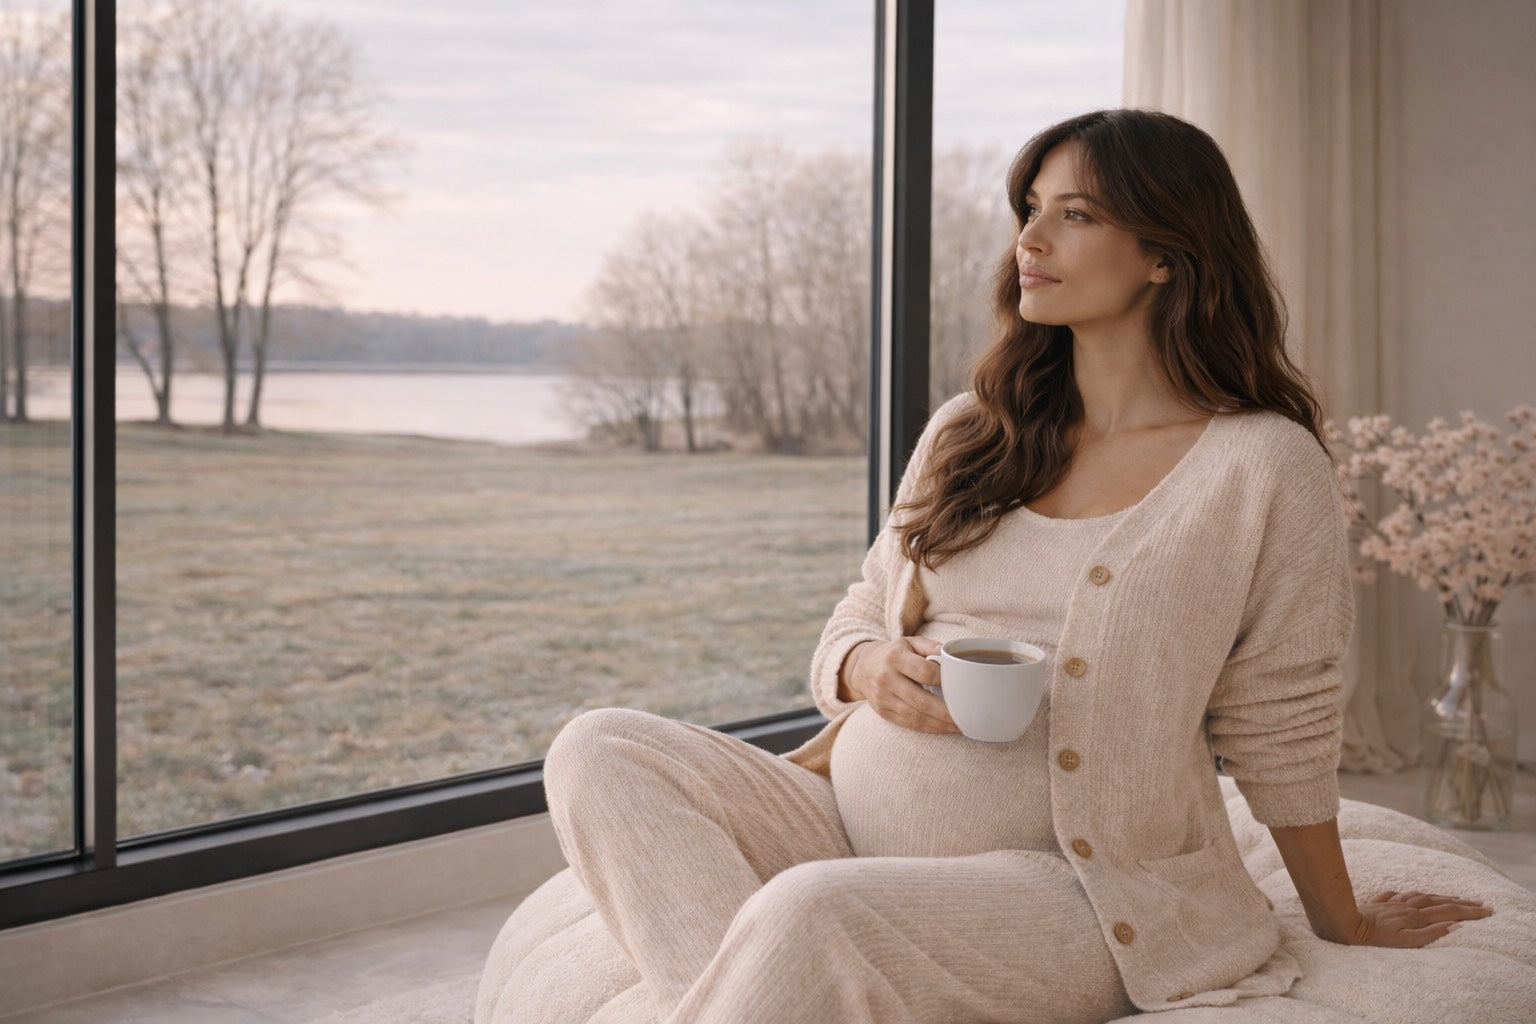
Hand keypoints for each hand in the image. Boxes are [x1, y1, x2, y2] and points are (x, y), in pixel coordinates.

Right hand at [842, 638, 958, 733]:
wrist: (863, 667)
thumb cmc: (895, 653)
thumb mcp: (910, 642)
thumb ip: (932, 647)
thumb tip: (954, 658)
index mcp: (895, 657)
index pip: (925, 672)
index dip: (944, 681)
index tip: (961, 687)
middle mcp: (886, 678)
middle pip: (921, 700)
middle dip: (946, 712)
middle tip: (966, 716)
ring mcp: (882, 698)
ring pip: (915, 716)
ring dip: (940, 724)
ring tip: (959, 726)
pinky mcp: (883, 712)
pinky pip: (908, 724)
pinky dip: (928, 728)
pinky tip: (943, 728)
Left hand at [1349, 890, 1492, 946]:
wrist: (1345, 927)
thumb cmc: (1376, 940)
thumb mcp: (1407, 942)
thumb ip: (1431, 933)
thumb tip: (1455, 925)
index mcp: (1416, 916)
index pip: (1449, 912)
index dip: (1469, 912)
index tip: (1488, 910)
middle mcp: (1406, 906)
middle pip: (1437, 901)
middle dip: (1460, 902)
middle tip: (1479, 902)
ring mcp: (1391, 903)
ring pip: (1420, 895)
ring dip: (1438, 896)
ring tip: (1451, 896)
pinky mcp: (1377, 903)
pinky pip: (1396, 895)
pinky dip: (1408, 894)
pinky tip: (1408, 894)